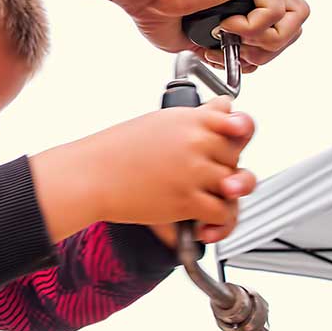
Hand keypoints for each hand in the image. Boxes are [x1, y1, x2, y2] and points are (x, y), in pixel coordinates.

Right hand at [31, 96, 254, 242]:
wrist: (91, 176)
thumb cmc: (116, 151)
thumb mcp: (159, 121)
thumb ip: (195, 118)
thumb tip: (224, 107)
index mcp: (189, 119)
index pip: (237, 119)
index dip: (240, 130)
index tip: (236, 136)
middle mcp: (196, 142)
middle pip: (236, 156)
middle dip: (226, 167)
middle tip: (208, 176)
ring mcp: (194, 171)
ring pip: (235, 186)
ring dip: (225, 197)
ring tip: (210, 200)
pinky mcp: (188, 199)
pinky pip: (223, 212)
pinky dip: (218, 222)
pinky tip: (202, 222)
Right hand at [71, 0, 308, 72]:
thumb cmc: (158, 7)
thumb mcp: (197, 39)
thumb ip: (225, 47)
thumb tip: (239, 61)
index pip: (281, 26)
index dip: (262, 51)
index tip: (230, 57)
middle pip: (295, 24)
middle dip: (267, 51)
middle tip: (236, 54)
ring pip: (296, 18)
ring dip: (265, 42)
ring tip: (234, 40)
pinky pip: (275, 12)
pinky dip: (250, 29)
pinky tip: (224, 25)